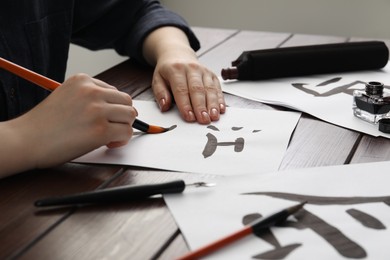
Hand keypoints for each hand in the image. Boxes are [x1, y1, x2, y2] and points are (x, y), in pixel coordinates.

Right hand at [0, 74, 135, 175]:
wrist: (25, 140)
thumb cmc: (44, 124)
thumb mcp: (66, 97)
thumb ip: (89, 98)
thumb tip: (116, 108)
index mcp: (82, 80)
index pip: (114, 91)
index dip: (113, 108)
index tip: (104, 118)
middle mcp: (91, 91)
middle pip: (127, 101)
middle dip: (122, 116)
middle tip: (111, 128)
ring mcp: (97, 110)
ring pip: (130, 116)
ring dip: (124, 127)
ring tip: (110, 136)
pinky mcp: (100, 130)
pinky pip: (126, 132)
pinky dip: (122, 140)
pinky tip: (109, 143)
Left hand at [142, 27, 225, 123]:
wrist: (178, 55)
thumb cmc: (168, 71)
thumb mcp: (158, 79)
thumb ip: (160, 93)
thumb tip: (164, 106)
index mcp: (176, 70)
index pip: (181, 89)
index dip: (186, 104)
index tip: (189, 117)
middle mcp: (191, 69)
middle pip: (197, 89)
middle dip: (201, 106)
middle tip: (203, 120)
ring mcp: (203, 71)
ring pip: (209, 88)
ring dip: (213, 104)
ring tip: (214, 116)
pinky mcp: (212, 75)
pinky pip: (217, 87)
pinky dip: (220, 99)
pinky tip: (221, 109)